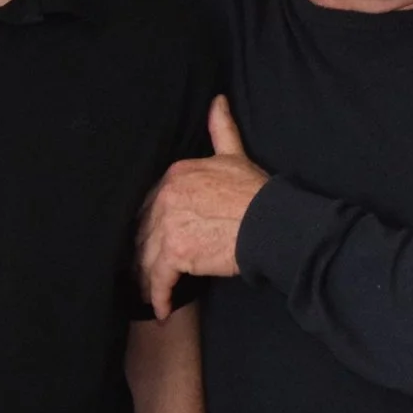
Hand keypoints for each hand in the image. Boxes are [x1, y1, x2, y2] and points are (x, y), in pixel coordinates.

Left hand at [137, 95, 268, 320]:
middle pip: (143, 233)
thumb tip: (216, 101)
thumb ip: (220, 129)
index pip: (149, 206)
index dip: (148, 228)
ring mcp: (168, 225)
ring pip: (148, 258)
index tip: (149, 243)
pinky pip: (160, 280)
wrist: (270, 221)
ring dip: (147, 281)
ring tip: (150, 296)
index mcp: (175, 176)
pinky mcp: (176, 253)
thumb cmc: (255, 192)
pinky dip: (159, 298)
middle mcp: (165, 198)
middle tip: (141, 275)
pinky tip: (162, 312)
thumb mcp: (233, 155)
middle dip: (142, 256)